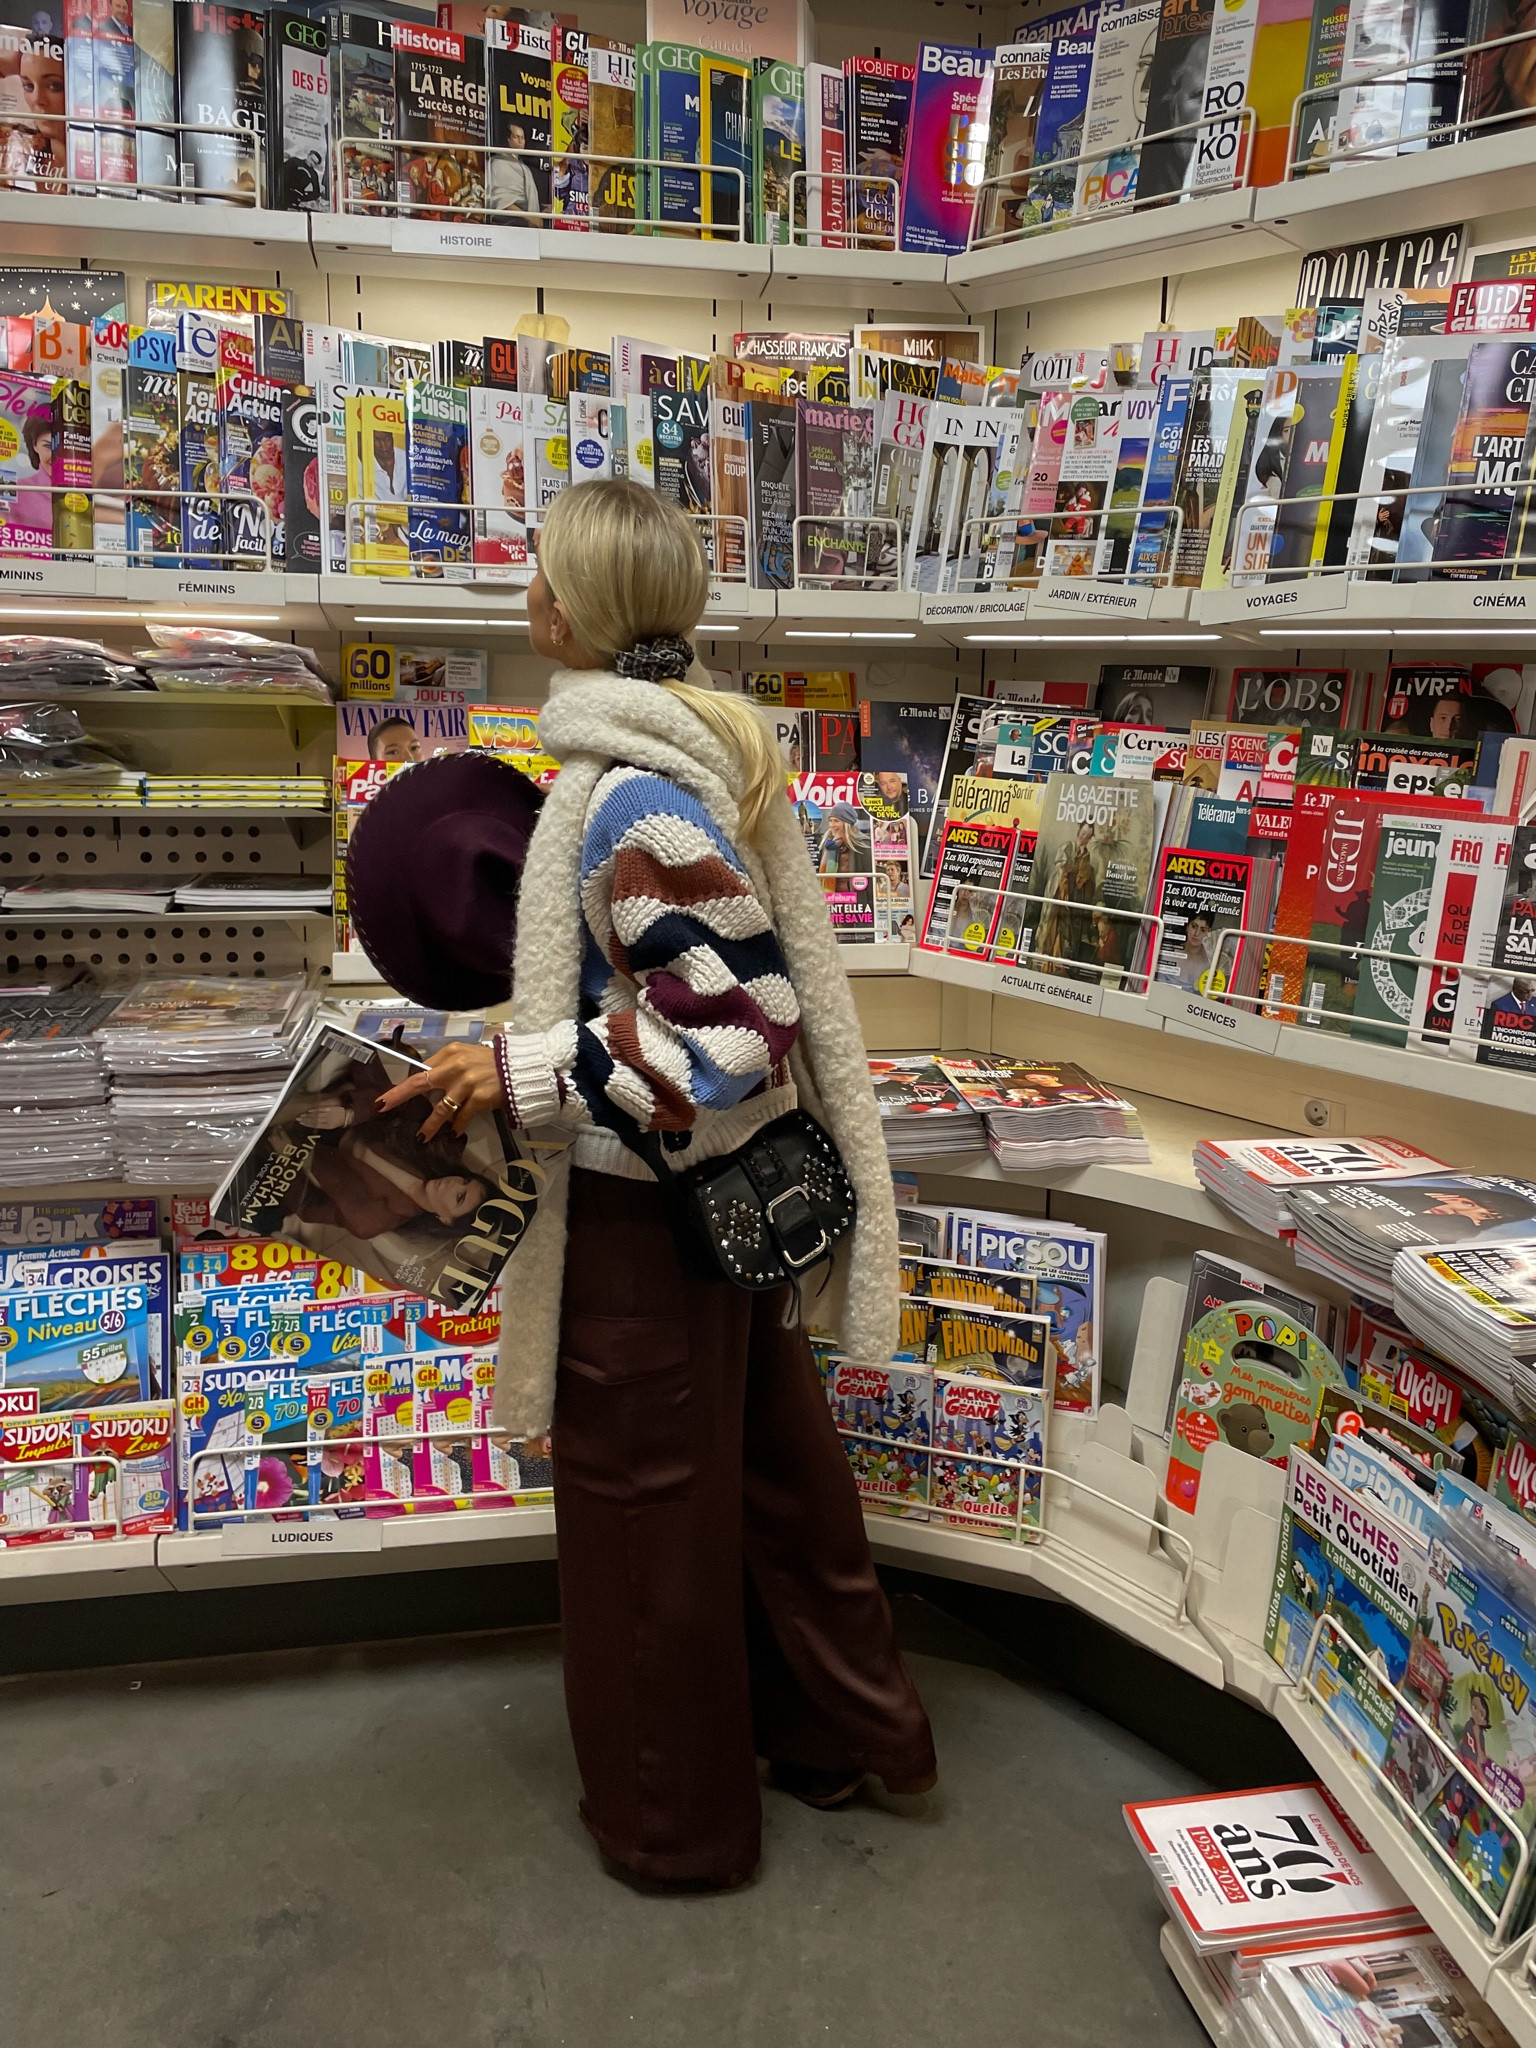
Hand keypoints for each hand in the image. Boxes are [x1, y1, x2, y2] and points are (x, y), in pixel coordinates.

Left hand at [375, 1043, 500, 1141]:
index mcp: (451, 1053)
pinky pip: (462, 1117)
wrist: (522, 1069)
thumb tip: (429, 1081)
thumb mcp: (469, 1056)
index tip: (386, 1097)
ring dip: (430, 1125)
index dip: (403, 1085)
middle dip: (399, 1095)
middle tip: (382, 1106)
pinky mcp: (479, 1098)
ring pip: (441, 1108)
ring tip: (421, 1137)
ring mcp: (467, 1083)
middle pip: (421, 1083)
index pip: (422, 1070)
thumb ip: (449, 1066)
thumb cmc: (494, 1063)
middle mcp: (455, 1066)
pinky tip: (453, 1134)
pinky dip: (456, 1127)